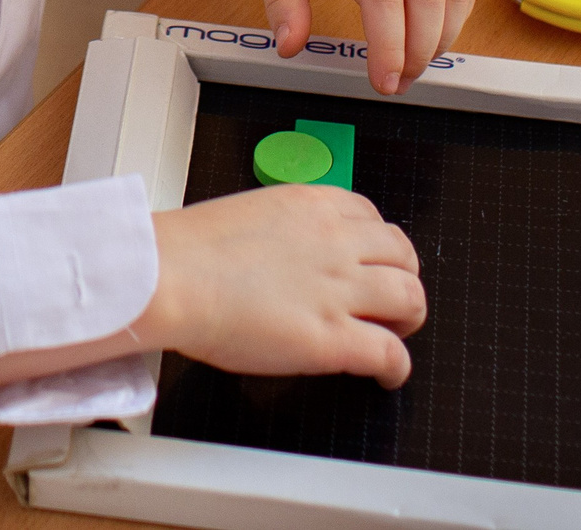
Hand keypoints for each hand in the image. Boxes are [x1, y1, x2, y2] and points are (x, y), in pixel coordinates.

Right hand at [136, 185, 425, 386]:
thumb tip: (284, 253)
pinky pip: (390, 352)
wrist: (169, 276)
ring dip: (409, 319)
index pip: (373, 218)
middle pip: (404, 255)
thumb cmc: (187, 251)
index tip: (372, 262)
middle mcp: (336, 241)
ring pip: (411, 298)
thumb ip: (281, 230)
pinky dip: (398, 367)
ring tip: (395, 334)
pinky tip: (387, 376)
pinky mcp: (332, 338)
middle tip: (390, 301)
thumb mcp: (249, 215)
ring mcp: (339, 289)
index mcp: (314, 206)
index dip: (379, 246)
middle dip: (403, 278)